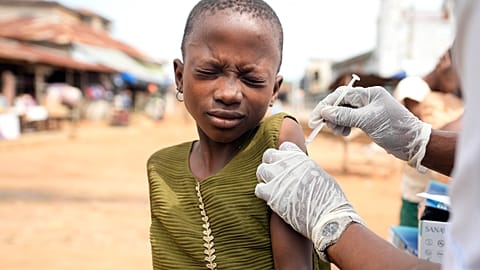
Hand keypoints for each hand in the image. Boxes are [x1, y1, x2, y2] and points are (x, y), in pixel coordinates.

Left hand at [255, 142, 363, 261]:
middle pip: (269, 155)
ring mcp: (279, 178)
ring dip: (265, 178)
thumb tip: (300, 169)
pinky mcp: (272, 194)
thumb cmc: (329, 199)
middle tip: (274, 175)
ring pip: (261, 170)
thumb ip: (306, 168)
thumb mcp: (320, 174)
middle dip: (270, 163)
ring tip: (272, 186)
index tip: (285, 164)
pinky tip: (270, 197)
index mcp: (302, 158)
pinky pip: (259, 188)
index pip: (284, 147)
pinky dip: (263, 192)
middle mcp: (288, 164)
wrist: (327, 217)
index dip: (283, 156)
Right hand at [309, 86, 431, 169]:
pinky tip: (345, 133)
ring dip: (337, 122)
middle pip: (341, 103)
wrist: (413, 143)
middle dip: (331, 115)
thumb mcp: (367, 121)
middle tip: (326, 127)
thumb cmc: (394, 129)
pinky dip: (344, 126)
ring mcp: (368, 110)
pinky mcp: (369, 120)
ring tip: (339, 132)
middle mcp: (368, 99)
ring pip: (344, 112)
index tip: (316, 118)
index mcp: (370, 94)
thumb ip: (345, 115)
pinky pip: (350, 120)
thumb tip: (325, 112)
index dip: (326, 106)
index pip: (341, 95)